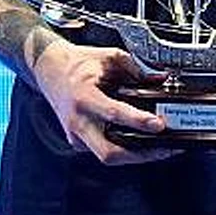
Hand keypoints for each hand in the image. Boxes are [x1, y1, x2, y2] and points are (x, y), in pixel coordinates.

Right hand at [30, 39, 177, 164]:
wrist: (51, 70)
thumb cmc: (79, 64)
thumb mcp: (110, 57)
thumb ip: (136, 69)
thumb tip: (161, 79)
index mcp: (84, 96)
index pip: (114, 113)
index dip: (138, 121)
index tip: (159, 125)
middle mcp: (78, 120)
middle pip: (109, 152)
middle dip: (140, 155)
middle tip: (165, 148)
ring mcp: (76, 135)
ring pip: (107, 156)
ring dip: (135, 156)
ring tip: (160, 148)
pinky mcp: (78, 142)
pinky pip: (103, 151)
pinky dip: (124, 149)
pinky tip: (141, 143)